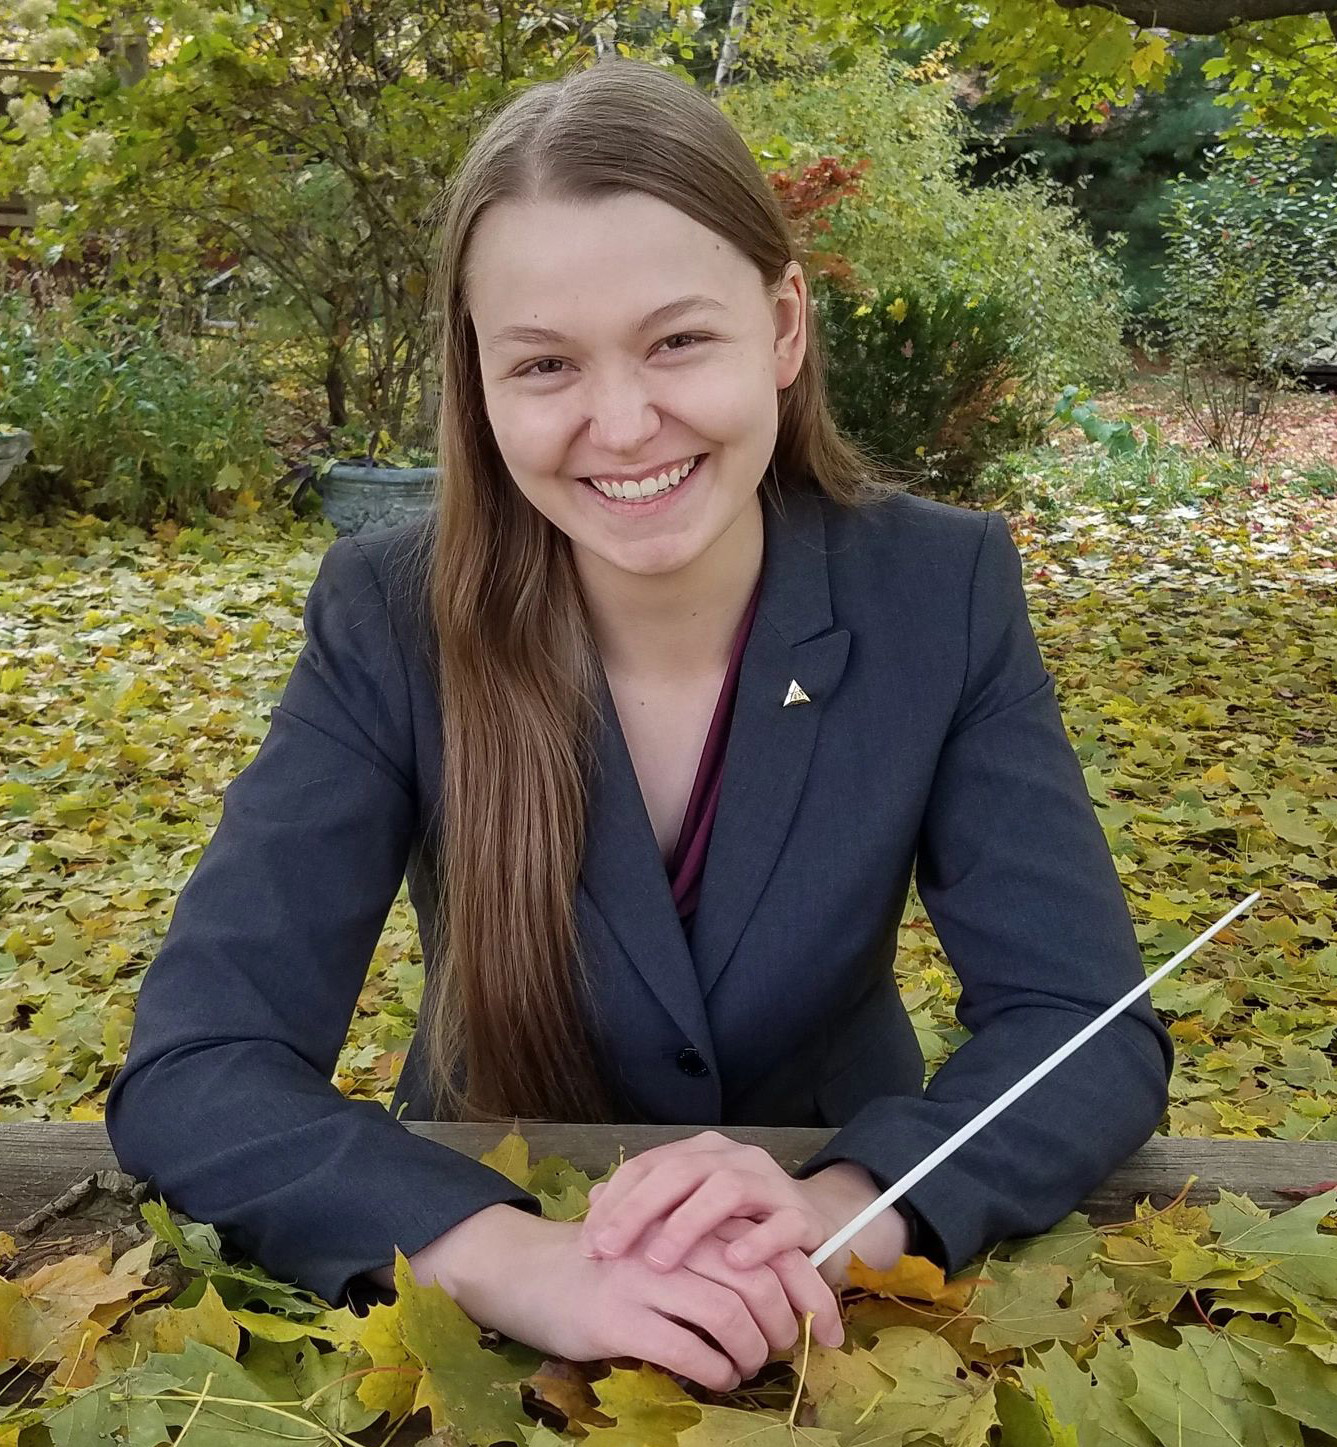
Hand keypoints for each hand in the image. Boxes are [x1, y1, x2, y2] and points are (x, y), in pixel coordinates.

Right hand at [438, 1209, 842, 1395]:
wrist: (535, 1272)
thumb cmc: (611, 1265)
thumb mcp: (668, 1245)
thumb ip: (715, 1253)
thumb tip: (783, 1290)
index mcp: (690, 1219)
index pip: (769, 1249)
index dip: (809, 1293)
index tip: (829, 1331)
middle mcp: (673, 1241)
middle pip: (757, 1281)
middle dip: (784, 1326)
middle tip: (784, 1351)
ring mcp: (645, 1278)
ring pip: (727, 1316)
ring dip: (750, 1354)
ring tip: (748, 1368)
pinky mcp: (620, 1318)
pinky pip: (687, 1350)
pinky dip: (714, 1371)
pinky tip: (717, 1378)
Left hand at [579, 1130, 823, 1273]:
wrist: (812, 1226)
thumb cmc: (739, 1225)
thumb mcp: (688, 1213)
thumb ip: (646, 1205)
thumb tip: (593, 1199)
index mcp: (702, 1153)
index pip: (648, 1166)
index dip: (615, 1204)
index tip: (588, 1247)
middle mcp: (735, 1158)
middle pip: (680, 1171)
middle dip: (638, 1212)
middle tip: (610, 1252)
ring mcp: (772, 1183)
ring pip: (726, 1189)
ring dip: (688, 1225)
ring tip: (660, 1263)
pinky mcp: (804, 1216)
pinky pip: (782, 1224)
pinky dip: (757, 1241)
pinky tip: (733, 1265)